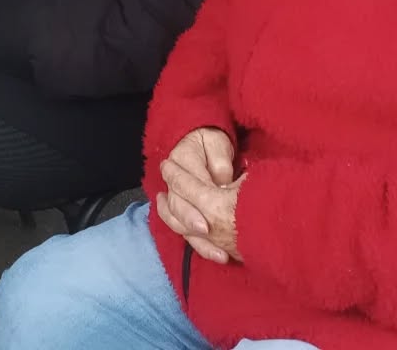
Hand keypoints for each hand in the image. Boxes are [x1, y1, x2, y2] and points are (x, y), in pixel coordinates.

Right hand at [157, 128, 237, 263]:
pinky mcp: (185, 214)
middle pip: (177, 204)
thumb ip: (218, 159)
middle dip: (191, 218)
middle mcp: (173, 182)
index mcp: (180, 159)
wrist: (199, 145)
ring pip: (178, 222)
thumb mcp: (216, 142)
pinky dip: (200, 245)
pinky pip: (185, 232)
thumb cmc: (211, 143)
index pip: (187, 179)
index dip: (199, 193)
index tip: (215, 201)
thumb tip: (222, 180)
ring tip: (219, 253)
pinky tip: (218, 255)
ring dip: (198, 239)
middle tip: (207, 229)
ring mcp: (177, 199)